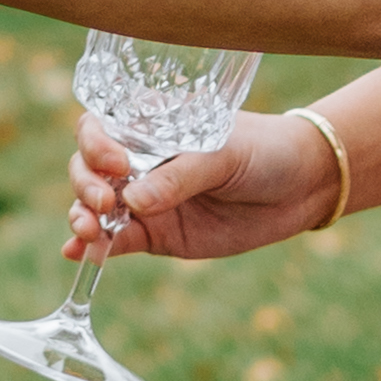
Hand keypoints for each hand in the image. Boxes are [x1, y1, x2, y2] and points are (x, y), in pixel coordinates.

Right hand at [62, 106, 346, 267]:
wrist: (303, 187)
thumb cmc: (263, 151)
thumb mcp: (225, 154)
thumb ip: (181, 176)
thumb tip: (133, 201)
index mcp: (150, 126)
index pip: (99, 127)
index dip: (95, 143)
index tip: (115, 162)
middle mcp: (139, 160)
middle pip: (87, 168)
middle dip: (85, 184)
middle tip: (104, 201)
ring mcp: (145, 199)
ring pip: (96, 207)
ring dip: (83, 217)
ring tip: (89, 231)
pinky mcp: (156, 235)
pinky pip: (117, 241)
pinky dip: (95, 248)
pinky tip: (77, 254)